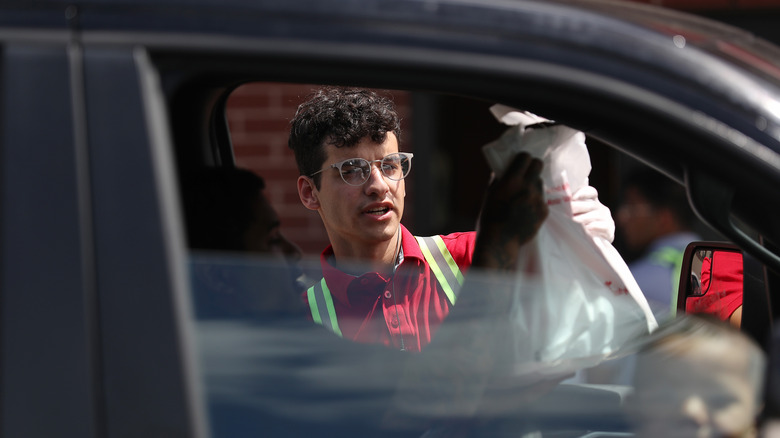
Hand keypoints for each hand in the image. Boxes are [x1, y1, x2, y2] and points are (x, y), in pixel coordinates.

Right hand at [474, 153, 547, 269]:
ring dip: (533, 184)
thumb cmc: (490, 217)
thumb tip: (504, 167)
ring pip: (540, 183)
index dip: (523, 158)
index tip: (521, 161)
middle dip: (532, 166)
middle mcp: (527, 187)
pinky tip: (526, 209)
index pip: (525, 157)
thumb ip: (498, 179)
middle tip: (527, 173)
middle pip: (538, 165)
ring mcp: (538, 199)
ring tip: (524, 195)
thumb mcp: (489, 194)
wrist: (500, 242)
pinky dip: (536, 200)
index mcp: (512, 181)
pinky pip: (542, 199)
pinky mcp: (544, 211)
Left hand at [571, 185, 614, 242]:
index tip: (572, 197)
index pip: (590, 192)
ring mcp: (606, 218)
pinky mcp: (610, 230)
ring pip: (595, 215)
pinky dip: (593, 227)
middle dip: (577, 207)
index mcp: (592, 201)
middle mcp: (600, 208)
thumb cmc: (580, 226)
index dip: (582, 192)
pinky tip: (585, 230)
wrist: (594, 243)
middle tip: (566, 211)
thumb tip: (556, 195)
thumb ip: (570, 205)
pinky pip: (602, 226)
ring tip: (572, 222)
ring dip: (582, 219)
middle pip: (590, 204)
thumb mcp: (575, 214)